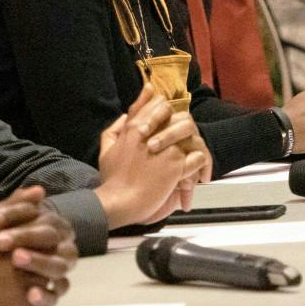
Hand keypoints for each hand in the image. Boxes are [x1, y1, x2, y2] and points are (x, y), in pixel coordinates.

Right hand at [96, 89, 202, 226]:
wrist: (118, 202)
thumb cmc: (111, 179)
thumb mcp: (106, 150)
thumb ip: (114, 130)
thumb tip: (125, 117)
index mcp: (133, 127)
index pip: (157, 103)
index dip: (167, 108)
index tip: (170, 115)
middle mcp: (151, 133)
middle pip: (178, 115)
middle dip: (183, 125)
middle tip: (183, 138)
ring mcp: (166, 149)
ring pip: (191, 134)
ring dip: (192, 144)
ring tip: (190, 156)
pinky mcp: (176, 165)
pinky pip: (197, 157)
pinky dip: (198, 163)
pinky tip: (192, 170)